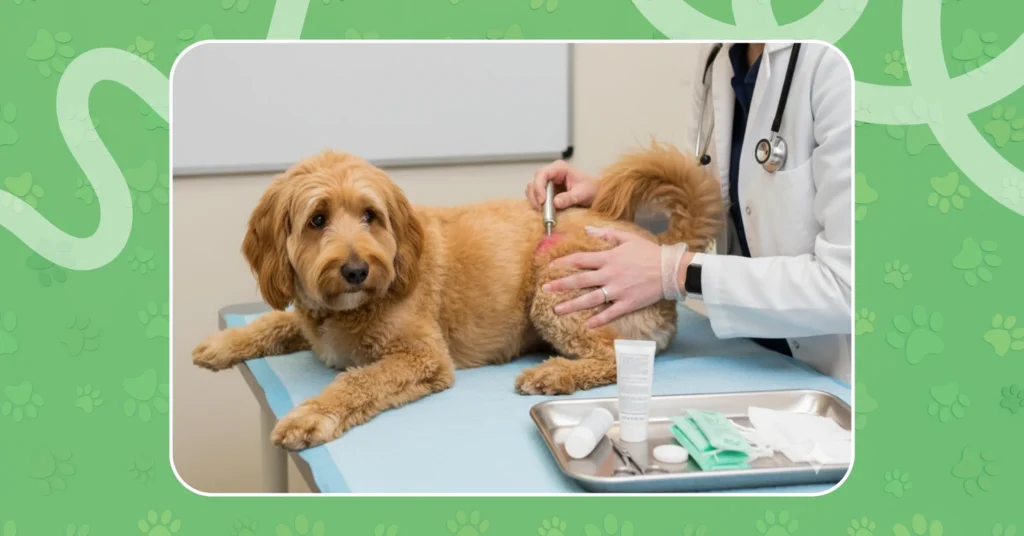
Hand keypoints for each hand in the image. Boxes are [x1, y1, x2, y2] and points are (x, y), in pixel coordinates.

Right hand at [525, 160, 598, 210]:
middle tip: (542, 210)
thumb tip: (555, 203)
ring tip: (545, 212)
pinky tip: (546, 211)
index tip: (542, 201)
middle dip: (535, 197)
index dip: (539, 187)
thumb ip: (569, 198)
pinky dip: (538, 205)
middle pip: (534, 182)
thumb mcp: (582, 194)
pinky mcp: (546, 192)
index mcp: (559, 168)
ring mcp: (547, 183)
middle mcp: (551, 173)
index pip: (542, 173)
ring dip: (535, 201)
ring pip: (532, 190)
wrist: (594, 195)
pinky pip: (536, 197)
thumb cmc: (591, 190)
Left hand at [543, 227, 673, 327]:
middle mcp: (610, 275)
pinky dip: (599, 320)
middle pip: (580, 281)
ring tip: (557, 311)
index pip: (581, 260)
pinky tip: (587, 325)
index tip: (550, 267)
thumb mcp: (628, 238)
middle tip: (544, 289)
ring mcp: (618, 291)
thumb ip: (606, 234)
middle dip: (561, 285)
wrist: (670, 270)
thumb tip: (587, 230)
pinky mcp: (628, 303)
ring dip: (572, 305)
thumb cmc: (649, 252)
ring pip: (590, 299)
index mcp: (609, 258)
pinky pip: (610, 313)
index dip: (564, 263)